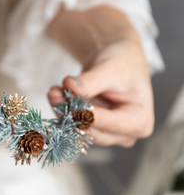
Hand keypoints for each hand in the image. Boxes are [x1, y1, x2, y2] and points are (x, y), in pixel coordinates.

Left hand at [46, 6, 153, 146]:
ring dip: (63, 112)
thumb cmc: (122, 63)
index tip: (65, 98)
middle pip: (91, 132)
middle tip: (53, 94)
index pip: (108, 124)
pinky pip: (73, 125)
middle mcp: (126, 134)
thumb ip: (89, 82)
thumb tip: (69, 87)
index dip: (84, 114)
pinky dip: (62, 110)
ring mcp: (108, 134)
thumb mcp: (109, 69)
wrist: (118, 60)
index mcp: (140, 122)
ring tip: (53, 91)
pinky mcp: (93, 129)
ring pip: (78, 130)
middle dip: (70, 113)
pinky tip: (56, 94)